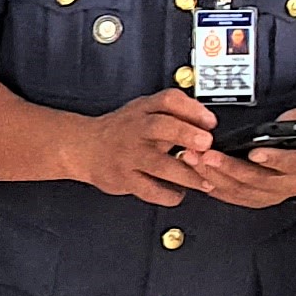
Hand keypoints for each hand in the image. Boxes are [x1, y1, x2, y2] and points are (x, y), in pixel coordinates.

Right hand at [64, 89, 218, 203]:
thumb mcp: (143, 110)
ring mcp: (130, 156)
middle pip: (161, 126)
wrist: (84, 148)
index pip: (167, 100)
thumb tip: (209, 121)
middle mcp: (136, 130)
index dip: (191, 109)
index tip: (211, 121)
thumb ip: (172, 112)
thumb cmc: (122, 130)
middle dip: (186, 134)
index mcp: (144, 110)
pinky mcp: (125, 179)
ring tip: (206, 182)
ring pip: (160, 165)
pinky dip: (168, 195)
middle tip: (207, 143)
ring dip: (186, 174)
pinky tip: (179, 193)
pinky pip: (150, 190)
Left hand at [176, 114, 295, 209]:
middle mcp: (291, 184)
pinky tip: (200, 176)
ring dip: (216, 176)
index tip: (254, 152)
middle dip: (231, 167)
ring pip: (243, 190)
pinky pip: (235, 197)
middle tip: (209, 155)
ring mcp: (274, 195)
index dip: (274, 159)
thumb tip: (286, 122)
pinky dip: (217, 188)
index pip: (292, 163)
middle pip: (259, 180)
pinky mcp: (259, 200)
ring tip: (196, 161)